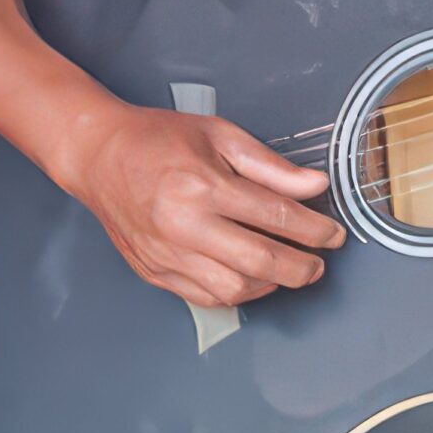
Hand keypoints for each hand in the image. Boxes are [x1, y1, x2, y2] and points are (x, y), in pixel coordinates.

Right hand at [64, 102, 345, 308]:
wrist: (98, 155)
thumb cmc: (157, 140)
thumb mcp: (219, 136)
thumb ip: (270, 167)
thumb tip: (314, 187)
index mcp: (202, 185)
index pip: (275, 216)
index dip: (314, 230)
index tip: (333, 235)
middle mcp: (183, 225)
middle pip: (260, 261)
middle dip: (300, 267)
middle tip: (317, 264)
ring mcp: (166, 254)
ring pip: (234, 288)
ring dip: (269, 284)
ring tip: (284, 269)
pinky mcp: (155, 272)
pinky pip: (206, 297)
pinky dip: (236, 292)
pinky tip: (250, 277)